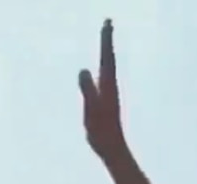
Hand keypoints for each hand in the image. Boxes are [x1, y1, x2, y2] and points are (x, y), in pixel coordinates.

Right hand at [78, 20, 128, 161]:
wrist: (113, 148)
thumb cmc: (102, 131)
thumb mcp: (92, 109)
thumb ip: (88, 89)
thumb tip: (84, 70)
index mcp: (108, 85)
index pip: (107, 57)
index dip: (106, 40)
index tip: (107, 23)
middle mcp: (111, 86)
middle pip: (109, 58)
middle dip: (107, 39)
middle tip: (108, 22)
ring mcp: (109, 93)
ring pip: (108, 66)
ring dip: (107, 51)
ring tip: (106, 38)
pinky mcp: (106, 100)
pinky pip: (104, 76)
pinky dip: (104, 66)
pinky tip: (102, 68)